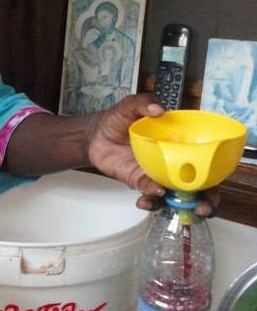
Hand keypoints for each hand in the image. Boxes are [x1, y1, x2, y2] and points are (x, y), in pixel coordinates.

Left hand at [86, 94, 218, 216]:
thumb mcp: (131, 106)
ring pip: (174, 196)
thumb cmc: (119, 120)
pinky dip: (151, 197)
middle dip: (204, 202)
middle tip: (200, 207)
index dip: (214, 175)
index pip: (204, 162)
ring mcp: (156, 174)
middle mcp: (172, 163)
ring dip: (177, 206)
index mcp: (179, 145)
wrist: (96, 133)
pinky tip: (147, 197)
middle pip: (197, 187)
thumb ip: (144, 103)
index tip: (215, 183)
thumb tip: (159, 110)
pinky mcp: (139, 181)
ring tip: (170, 202)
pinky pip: (149, 193)